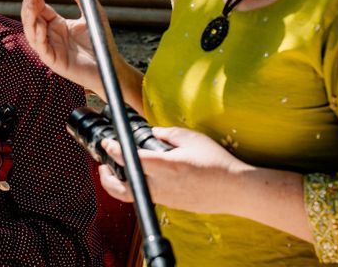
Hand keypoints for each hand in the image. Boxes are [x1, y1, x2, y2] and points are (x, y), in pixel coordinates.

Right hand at [21, 0, 116, 96]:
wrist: (110, 64)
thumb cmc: (101, 43)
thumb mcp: (91, 16)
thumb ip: (82, 1)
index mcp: (57, 25)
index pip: (39, 9)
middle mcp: (50, 36)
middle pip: (31, 19)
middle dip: (29, 5)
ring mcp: (50, 48)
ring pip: (31, 33)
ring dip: (29, 19)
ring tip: (32, 6)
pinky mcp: (54, 60)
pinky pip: (41, 48)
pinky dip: (38, 37)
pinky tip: (40, 26)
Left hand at [98, 126, 248, 213]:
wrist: (235, 189)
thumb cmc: (216, 162)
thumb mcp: (192, 139)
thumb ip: (169, 134)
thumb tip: (154, 133)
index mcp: (166, 166)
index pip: (130, 159)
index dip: (113, 150)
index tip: (107, 143)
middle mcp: (162, 186)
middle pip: (123, 187)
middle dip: (106, 177)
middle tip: (102, 165)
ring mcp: (166, 199)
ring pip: (133, 195)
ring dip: (120, 184)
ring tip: (115, 172)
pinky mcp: (172, 205)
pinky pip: (148, 197)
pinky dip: (137, 188)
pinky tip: (140, 178)